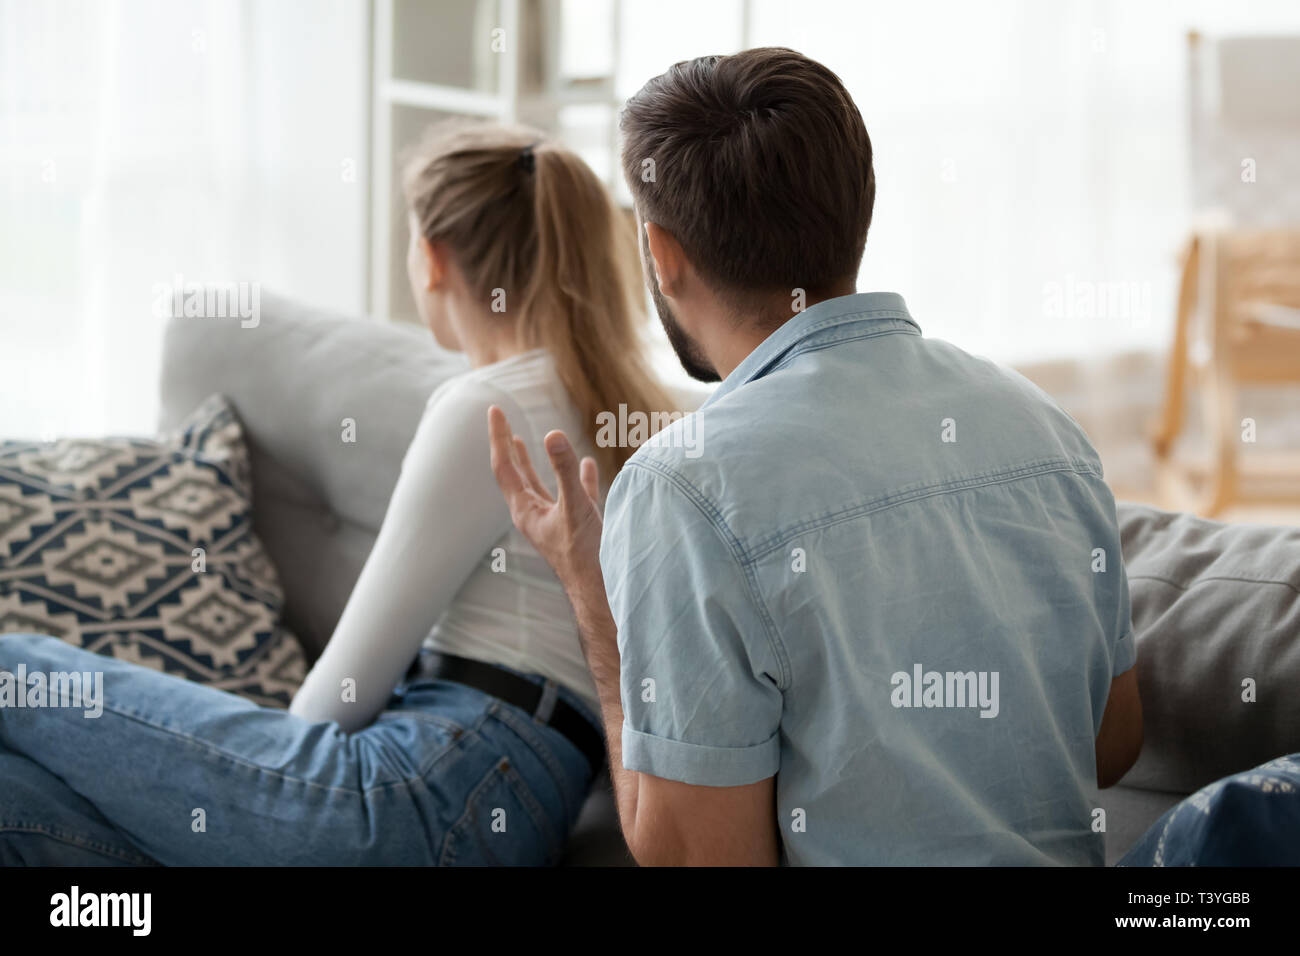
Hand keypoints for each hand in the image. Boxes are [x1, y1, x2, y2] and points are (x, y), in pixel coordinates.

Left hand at [487, 405, 602, 586]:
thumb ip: (564, 471)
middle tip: (501, 421)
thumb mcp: (575, 508)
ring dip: (533, 463)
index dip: (499, 437)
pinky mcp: (579, 526)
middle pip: (517, 475)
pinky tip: (587, 464)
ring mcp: (557, 521)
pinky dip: (579, 477)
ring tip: (526, 442)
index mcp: (526, 512)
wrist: (604, 592)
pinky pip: (575, 495)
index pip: (505, 467)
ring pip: (541, 485)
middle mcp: (536, 516)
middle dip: (509, 447)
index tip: (495, 410)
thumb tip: (552, 434)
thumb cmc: (586, 556)